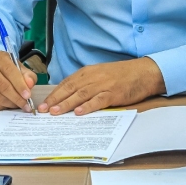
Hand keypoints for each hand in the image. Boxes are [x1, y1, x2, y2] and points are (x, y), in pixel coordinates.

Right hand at [0, 50, 37, 110]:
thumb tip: (30, 84)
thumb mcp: (20, 68)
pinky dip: (1, 107)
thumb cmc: (9, 70)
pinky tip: (8, 106)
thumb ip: (28, 76)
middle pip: (2, 86)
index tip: (28, 95)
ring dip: (10, 104)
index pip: (10, 71)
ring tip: (18, 105)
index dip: (19, 85)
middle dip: (16, 98)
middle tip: (26, 105)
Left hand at [39, 57, 165, 115]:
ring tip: (55, 112)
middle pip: (69, 88)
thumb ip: (86, 83)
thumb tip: (69, 96)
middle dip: (55, 99)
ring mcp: (103, 85)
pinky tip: (79, 112)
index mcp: (87, 72)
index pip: (66, 83)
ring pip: (80, 95)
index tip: (43, 103)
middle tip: (43, 110)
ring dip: (66, 104)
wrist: (143, 72)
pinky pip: (98, 100)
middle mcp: (92, 77)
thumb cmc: (121, 75)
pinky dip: (87, 106)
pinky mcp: (113, 93)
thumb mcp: (100, 75)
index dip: (54, 94)